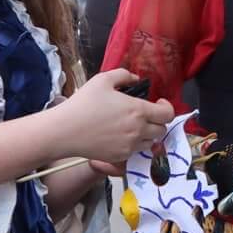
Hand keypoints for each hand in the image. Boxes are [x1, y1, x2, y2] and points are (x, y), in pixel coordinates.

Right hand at [47, 69, 175, 173]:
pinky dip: (135, 145)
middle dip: (157, 121)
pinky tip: (123, 136)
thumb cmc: (83, 104)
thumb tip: (136, 79)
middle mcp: (138, 130)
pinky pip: (136, 152)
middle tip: (146, 115)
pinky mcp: (120, 156)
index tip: (158, 103)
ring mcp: (130, 146)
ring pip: (151, 142)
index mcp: (138, 110)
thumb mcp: (103, 80)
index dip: (167, 108)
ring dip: (148, 134)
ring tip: (134, 126)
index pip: (168, 114)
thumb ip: (124, 75)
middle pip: (162, 130)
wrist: (64, 131)